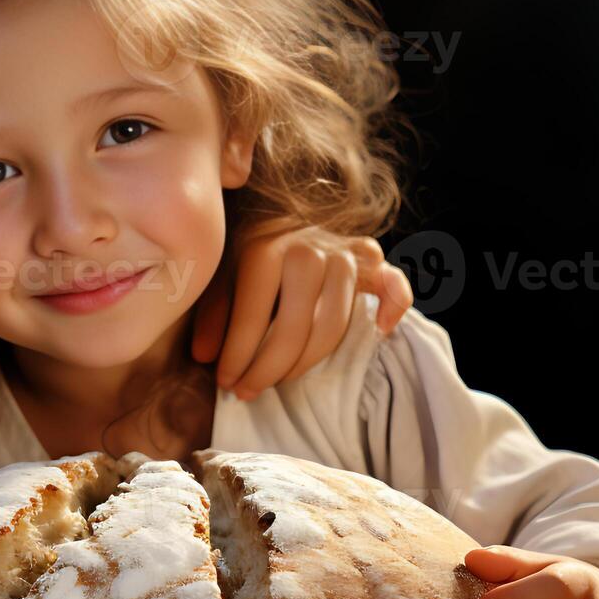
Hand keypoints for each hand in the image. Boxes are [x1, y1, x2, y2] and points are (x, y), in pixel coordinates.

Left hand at [192, 225, 412, 398]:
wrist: (279, 206)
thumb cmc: (243, 248)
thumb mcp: (217, 275)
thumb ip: (212, 315)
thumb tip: (205, 358)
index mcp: (265, 251)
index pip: (253, 319)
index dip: (237, 358)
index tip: (226, 383)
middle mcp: (308, 251)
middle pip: (296, 329)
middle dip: (268, 369)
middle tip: (249, 391)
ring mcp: (344, 254)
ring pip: (335, 325)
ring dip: (307, 361)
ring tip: (280, 378)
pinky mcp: (370, 258)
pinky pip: (393, 285)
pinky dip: (393, 309)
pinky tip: (379, 332)